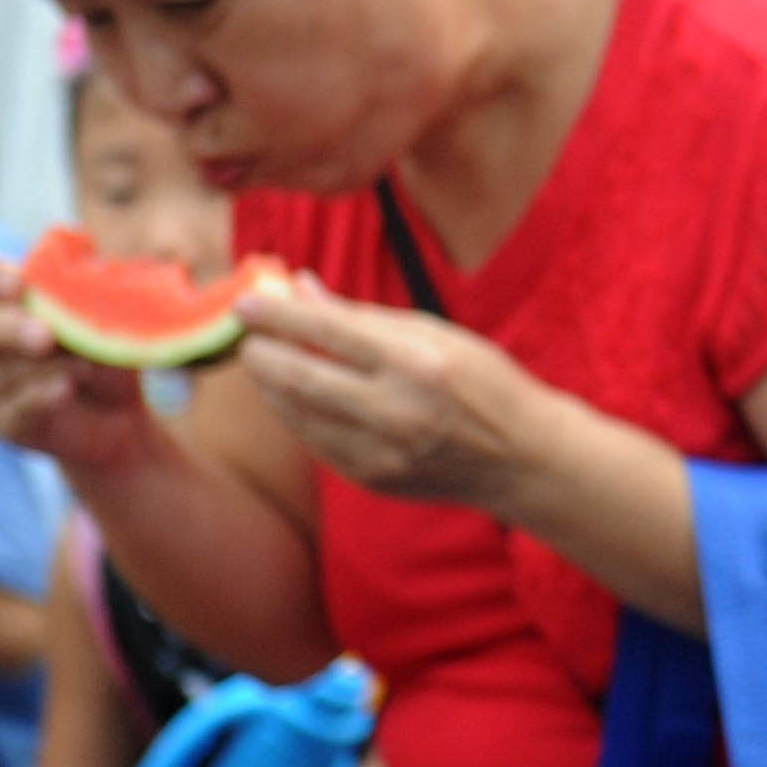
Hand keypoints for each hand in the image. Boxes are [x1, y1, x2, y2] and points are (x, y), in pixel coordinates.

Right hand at [0, 253, 166, 475]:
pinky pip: (13, 410)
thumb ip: (84, 295)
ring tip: (86, 366)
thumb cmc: (100, 346)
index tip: (19, 283)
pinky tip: (66, 389)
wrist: (117, 412)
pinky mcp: (1, 422)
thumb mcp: (100, 317)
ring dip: (45, 367)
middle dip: (9, 329)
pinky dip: (41, 398)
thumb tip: (85, 275)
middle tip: (46, 336)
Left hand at [230, 278, 550, 514]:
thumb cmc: (481, 381)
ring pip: (297, 415)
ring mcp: (381, 451)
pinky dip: (296, 415)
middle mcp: (396, 410)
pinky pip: (314, 441)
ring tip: (263, 363)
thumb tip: (301, 287)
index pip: (327, 330)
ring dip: (271, 386)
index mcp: (416, 362)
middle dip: (260, 353)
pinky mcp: (371, 478)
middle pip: (299, 377)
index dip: (279, 314)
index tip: (245, 301)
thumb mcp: (435, 333)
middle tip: (245, 336)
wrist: (521, 457)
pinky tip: (293, 397)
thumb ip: (363, 316)